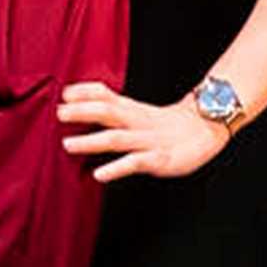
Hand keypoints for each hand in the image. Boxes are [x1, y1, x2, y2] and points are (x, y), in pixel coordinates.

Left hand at [58, 80, 221, 183]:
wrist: (207, 130)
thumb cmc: (168, 126)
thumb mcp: (140, 112)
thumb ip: (115, 108)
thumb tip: (83, 105)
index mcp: (133, 110)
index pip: (107, 95)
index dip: (85, 92)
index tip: (64, 92)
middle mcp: (138, 123)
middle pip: (108, 113)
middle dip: (82, 113)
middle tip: (59, 114)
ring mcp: (149, 142)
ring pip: (117, 139)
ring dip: (91, 141)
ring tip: (68, 144)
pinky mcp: (160, 160)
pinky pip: (135, 163)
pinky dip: (117, 168)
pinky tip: (99, 174)